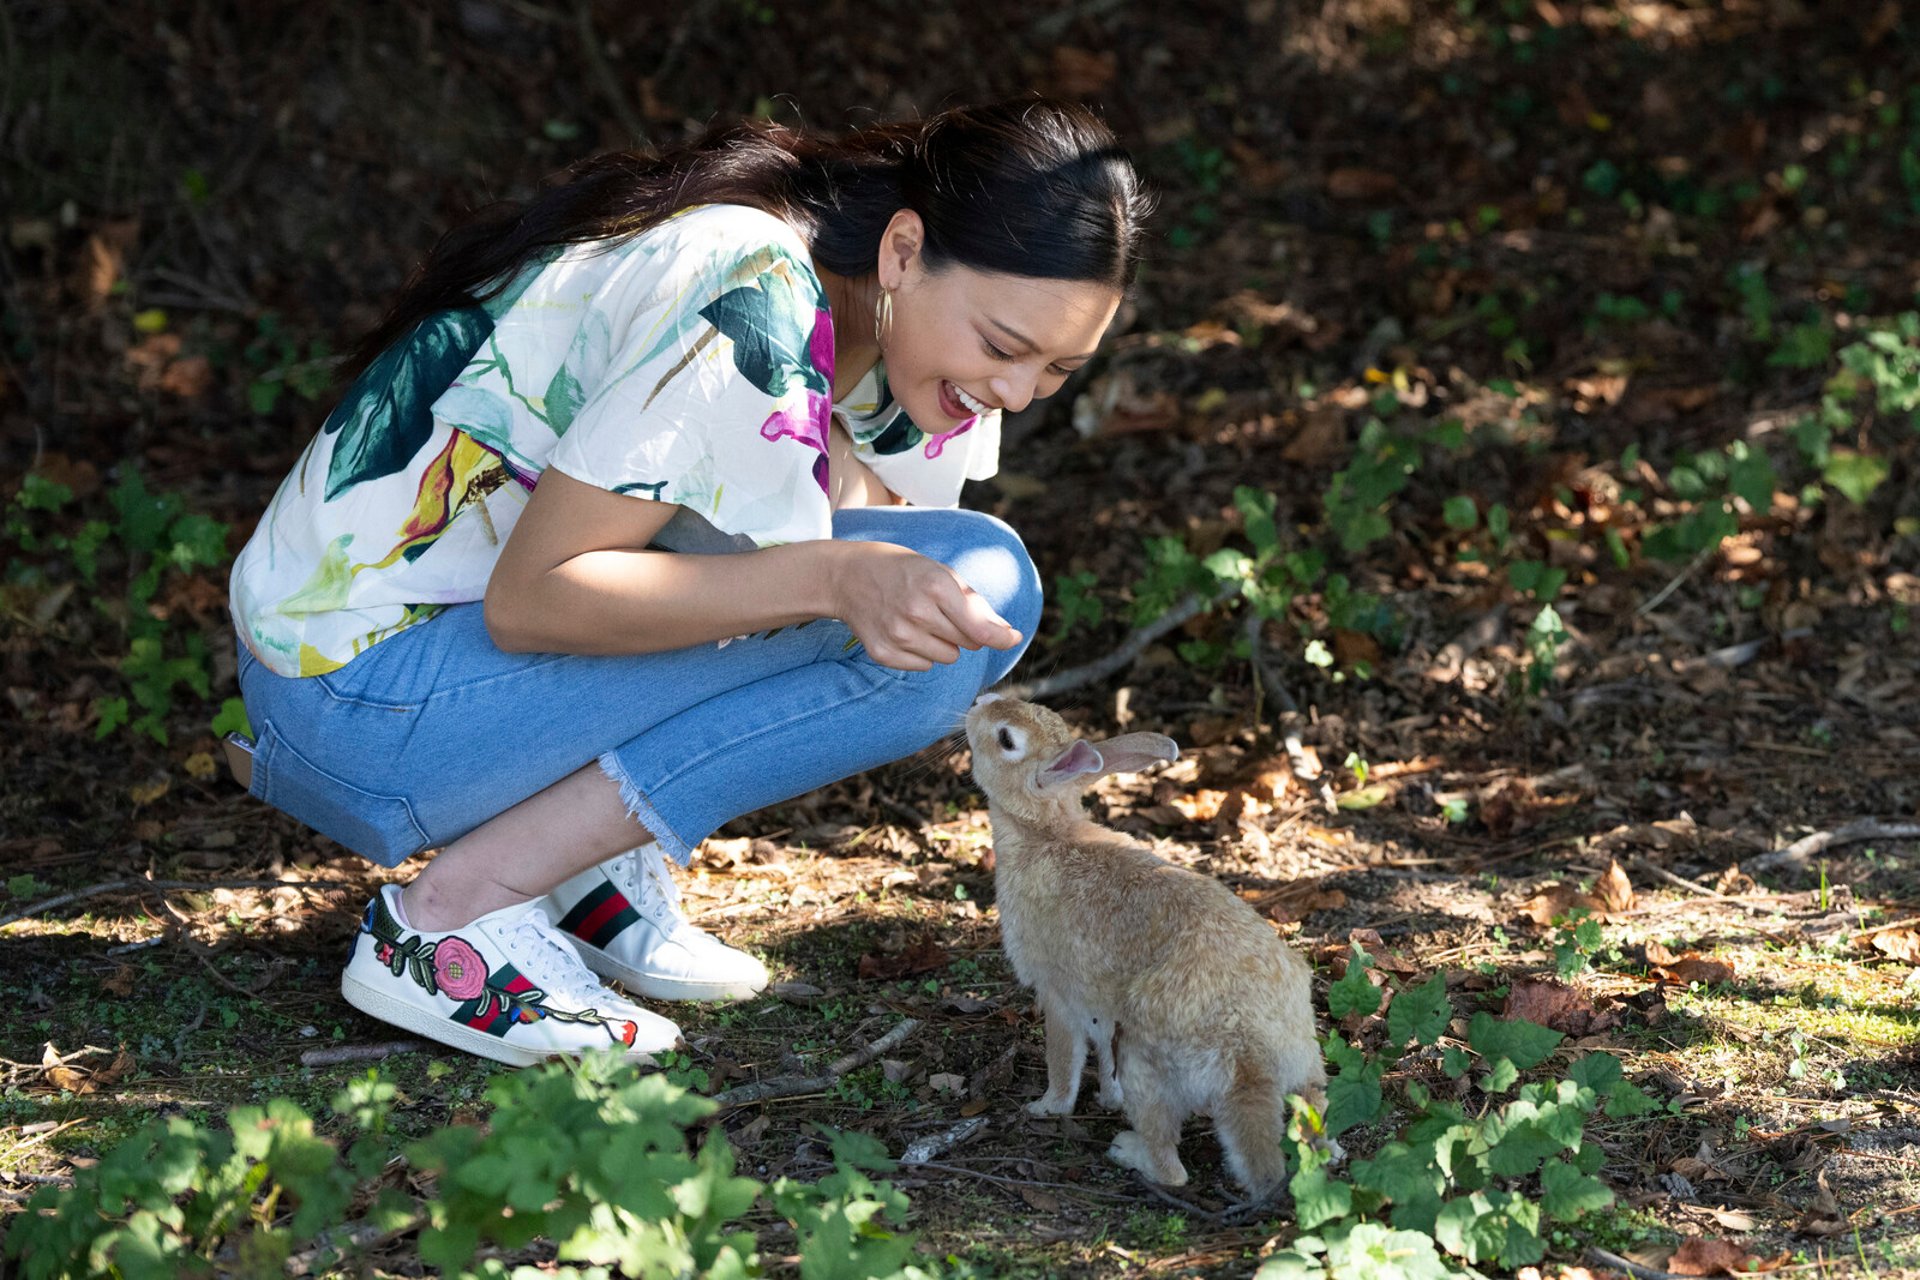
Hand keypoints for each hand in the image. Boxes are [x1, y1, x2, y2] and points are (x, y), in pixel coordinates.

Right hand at [831, 541, 1021, 669]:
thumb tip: (1008, 636)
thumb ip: (975, 604)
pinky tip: (903, 630)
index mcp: (935, 586)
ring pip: (947, 658)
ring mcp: (897, 635)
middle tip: (942, 611)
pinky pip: (923, 666)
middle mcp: (916, 612)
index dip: (1002, 637)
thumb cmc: (903, 571)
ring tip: (920, 620)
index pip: (980, 628)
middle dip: (964, 631)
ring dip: (942, 643)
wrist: (848, 576)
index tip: (1013, 638)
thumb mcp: (942, 573)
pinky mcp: (883, 653)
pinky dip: (920, 653)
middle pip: (967, 644)